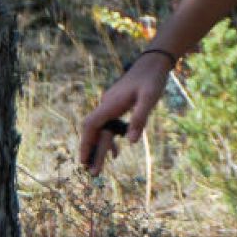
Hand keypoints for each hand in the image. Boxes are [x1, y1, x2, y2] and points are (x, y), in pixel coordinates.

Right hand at [77, 56, 173, 174]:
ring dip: (99, 147)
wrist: (153, 63)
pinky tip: (115, 151)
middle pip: (94, 131)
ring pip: (100, 130)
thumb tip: (130, 142)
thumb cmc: (152, 79)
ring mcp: (110, 105)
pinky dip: (109, 139)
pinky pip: (108, 125)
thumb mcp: (150, 98)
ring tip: (98, 167)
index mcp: (111, 104)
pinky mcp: (117, 105)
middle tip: (92, 173)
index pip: (91, 125)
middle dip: (92, 151)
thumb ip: (139, 118)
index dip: (86, 143)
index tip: (83, 161)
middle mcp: (107, 105)